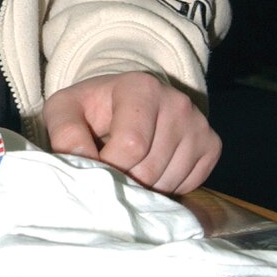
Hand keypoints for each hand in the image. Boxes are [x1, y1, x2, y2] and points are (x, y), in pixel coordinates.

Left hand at [42, 74, 219, 195]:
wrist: (124, 101)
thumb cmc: (92, 108)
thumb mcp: (65, 110)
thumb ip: (66, 133)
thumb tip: (83, 160)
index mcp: (142, 87)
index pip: (132, 146)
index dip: (107, 167)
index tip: (94, 166)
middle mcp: (177, 102)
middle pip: (150, 169)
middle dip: (124, 181)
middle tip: (110, 171)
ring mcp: (199, 124)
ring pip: (168, 182)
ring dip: (143, 188)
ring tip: (128, 169)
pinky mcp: (211, 145)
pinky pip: (188, 185)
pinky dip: (166, 189)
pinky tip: (151, 171)